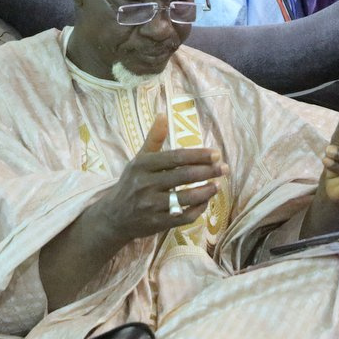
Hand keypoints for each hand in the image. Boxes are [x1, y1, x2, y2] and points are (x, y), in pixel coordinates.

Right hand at [84, 113, 225, 244]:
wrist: (114, 216)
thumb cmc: (131, 183)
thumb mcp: (138, 160)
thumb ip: (154, 139)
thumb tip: (163, 114)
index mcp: (143, 166)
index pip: (175, 158)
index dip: (198, 155)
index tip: (216, 154)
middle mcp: (146, 184)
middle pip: (183, 176)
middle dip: (208, 171)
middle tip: (225, 168)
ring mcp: (151, 206)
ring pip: (185, 198)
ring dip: (206, 191)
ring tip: (218, 185)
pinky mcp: (157, 223)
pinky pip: (183, 217)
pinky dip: (198, 210)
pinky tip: (206, 202)